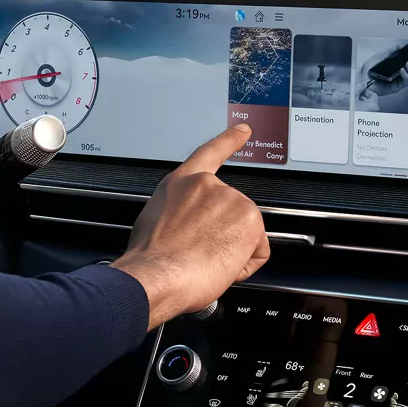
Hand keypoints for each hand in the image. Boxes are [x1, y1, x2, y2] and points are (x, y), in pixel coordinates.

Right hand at [111, 124, 269, 328]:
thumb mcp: (154, 222)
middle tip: (198, 253)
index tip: (244, 130)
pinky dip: (245, 264)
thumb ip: (179, 212)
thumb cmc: (150, 259)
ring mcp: (231, 200)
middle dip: (223, 235)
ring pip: (245, 233)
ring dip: (232, 250)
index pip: (210, 153)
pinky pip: (257, 250)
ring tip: (204, 261)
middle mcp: (208, 185)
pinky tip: (221, 265)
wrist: (155, 276)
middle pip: (231, 212)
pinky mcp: (249, 220)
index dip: (229, 140)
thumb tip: (188, 227)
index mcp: (182, 183)